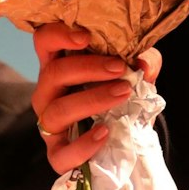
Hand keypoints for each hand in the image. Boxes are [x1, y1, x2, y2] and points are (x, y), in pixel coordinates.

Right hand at [29, 25, 160, 173]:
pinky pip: (63, 152)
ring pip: (57, 110)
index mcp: (60, 68)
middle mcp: (48, 94)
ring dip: (92, 100)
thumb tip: (144, 63)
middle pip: (53, 73)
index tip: (85, 36)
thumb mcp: (135, 77)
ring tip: (122, 94)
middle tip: (120, 68)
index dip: (58, 34)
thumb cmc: (120, 102)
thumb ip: (144, 63)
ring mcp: (49, 126)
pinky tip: (105, 133)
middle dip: (88, 68)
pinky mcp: (57, 155)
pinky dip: (85, 143)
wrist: (125, 144)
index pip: (44, 42)